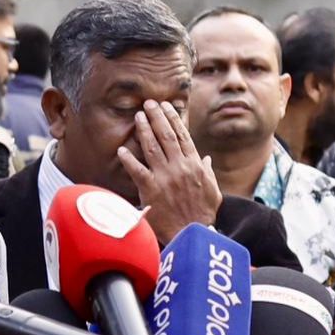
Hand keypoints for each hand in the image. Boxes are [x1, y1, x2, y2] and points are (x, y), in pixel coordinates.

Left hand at [117, 100, 221, 243]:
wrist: (193, 231)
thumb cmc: (203, 213)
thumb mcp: (213, 190)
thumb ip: (207, 172)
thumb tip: (207, 159)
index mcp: (194, 165)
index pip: (183, 136)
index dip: (174, 119)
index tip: (167, 106)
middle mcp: (180, 167)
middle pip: (167, 136)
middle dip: (157, 117)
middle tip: (148, 103)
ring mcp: (165, 177)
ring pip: (152, 147)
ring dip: (144, 130)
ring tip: (138, 116)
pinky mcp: (151, 189)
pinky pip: (138, 170)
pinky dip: (129, 159)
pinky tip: (121, 148)